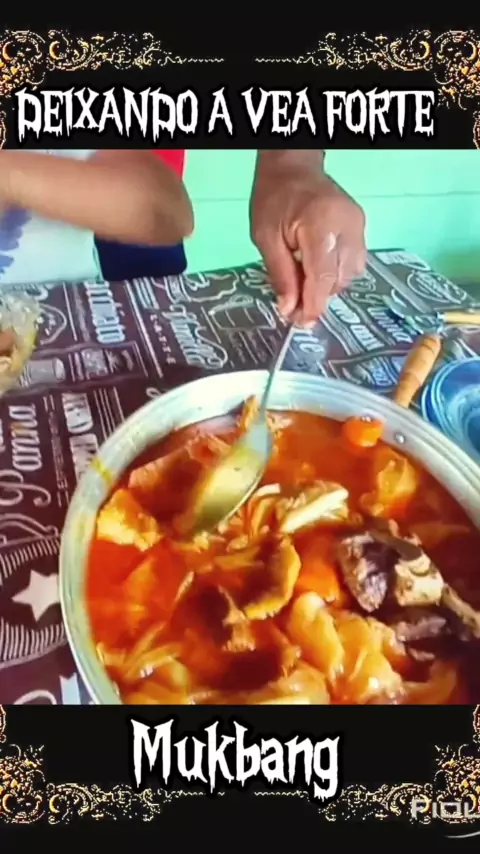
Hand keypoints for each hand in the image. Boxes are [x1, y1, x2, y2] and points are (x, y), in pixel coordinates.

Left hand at [250, 154, 365, 324]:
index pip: (323, 276)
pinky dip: (336, 273)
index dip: (314, 304)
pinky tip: (318, 268)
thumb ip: (280, 274)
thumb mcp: (265, 237)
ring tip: (304, 282)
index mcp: (321, 225)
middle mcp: (347, 226)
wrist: (293, 167)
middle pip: (338, 279)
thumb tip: (289, 309)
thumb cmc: (274, 198)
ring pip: (350, 274)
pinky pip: (354, 262)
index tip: (301, 323)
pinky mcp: (361, 226)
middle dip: (318, 296)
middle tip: (295, 306)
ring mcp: (358, 226)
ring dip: (328, 286)